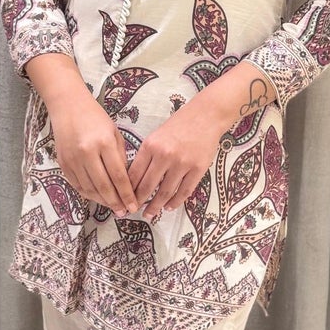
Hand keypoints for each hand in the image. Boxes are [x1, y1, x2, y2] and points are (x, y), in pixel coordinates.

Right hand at [47, 88, 140, 216]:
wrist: (67, 106)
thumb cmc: (95, 117)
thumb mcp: (114, 133)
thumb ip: (120, 157)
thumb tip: (126, 182)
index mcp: (104, 143)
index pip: (118, 176)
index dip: (126, 194)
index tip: (134, 205)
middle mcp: (87, 153)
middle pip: (103, 186)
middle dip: (116, 202)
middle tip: (124, 211)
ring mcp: (73, 159)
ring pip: (89, 189)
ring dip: (102, 201)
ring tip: (113, 207)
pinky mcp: (63, 163)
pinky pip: (77, 185)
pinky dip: (88, 194)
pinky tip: (98, 198)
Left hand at [125, 95, 228, 221]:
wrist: (206, 116)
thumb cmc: (179, 125)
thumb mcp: (156, 136)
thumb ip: (146, 155)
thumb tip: (135, 179)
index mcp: (150, 146)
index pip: (134, 174)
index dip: (127, 190)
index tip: (124, 199)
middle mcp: (164, 155)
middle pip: (147, 186)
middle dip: (139, 202)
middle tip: (133, 211)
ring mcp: (182, 163)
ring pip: (165, 192)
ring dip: (156, 206)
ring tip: (150, 213)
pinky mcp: (198, 169)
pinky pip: (184, 191)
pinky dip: (175, 201)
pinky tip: (169, 206)